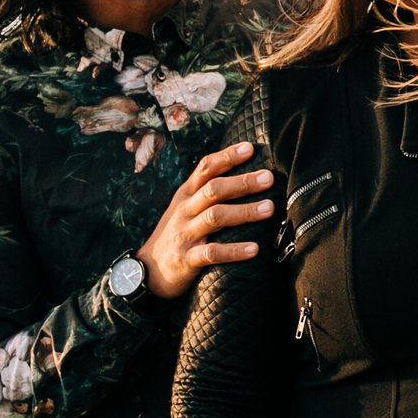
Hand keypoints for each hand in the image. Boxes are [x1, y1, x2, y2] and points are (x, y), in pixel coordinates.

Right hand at [137, 142, 270, 300]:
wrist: (147, 270)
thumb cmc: (177, 234)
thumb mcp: (185, 207)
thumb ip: (206, 191)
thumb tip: (244, 174)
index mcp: (186, 194)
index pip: (205, 168)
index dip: (227, 156)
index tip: (250, 148)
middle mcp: (185, 210)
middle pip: (214, 189)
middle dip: (243, 182)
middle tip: (269, 178)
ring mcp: (185, 234)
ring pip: (215, 217)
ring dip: (244, 212)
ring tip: (269, 208)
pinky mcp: (187, 259)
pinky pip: (212, 252)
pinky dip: (234, 251)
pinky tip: (254, 249)